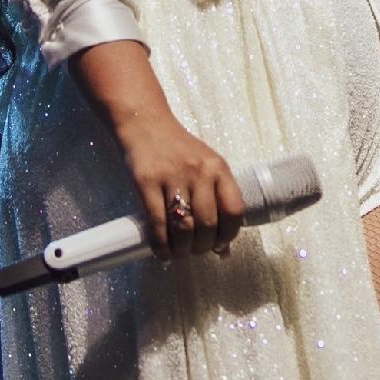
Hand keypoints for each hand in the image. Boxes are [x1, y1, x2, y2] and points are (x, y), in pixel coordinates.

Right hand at [116, 110, 244, 260]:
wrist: (145, 124)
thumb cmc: (179, 150)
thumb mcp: (205, 168)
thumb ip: (216, 202)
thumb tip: (224, 250)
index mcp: (219, 168)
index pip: (234, 210)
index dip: (228, 235)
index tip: (220, 246)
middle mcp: (199, 172)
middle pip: (208, 224)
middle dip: (202, 247)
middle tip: (195, 252)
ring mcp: (173, 176)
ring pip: (183, 227)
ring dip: (182, 250)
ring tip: (179, 254)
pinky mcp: (147, 182)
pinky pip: (157, 222)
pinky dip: (160, 244)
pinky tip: (161, 252)